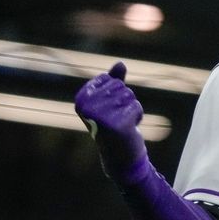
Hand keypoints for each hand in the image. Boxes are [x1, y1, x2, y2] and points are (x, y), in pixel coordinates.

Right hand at [74, 62, 147, 180]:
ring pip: (129, 96)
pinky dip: (137, 116)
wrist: (119, 155)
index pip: (108, 79)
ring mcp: (101, 116)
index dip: (115, 93)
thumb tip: (121, 64)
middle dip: (124, 101)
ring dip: (131, 109)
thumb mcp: (110, 101)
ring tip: (123, 123)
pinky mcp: (117, 124)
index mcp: (81, 98)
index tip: (108, 110)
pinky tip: (129, 129)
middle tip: (117, 118)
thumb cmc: (114, 126)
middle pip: (119, 86)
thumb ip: (114, 81)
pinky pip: (136, 107)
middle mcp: (87, 106)